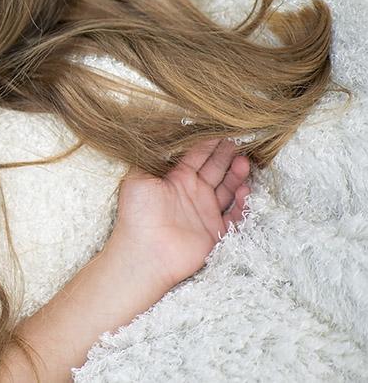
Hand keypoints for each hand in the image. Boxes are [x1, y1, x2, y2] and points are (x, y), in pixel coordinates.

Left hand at [108, 138, 252, 291]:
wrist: (145, 252)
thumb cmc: (137, 214)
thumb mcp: (137, 177)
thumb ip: (152, 158)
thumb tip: (162, 136)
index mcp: (174, 178)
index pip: (196, 156)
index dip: (209, 143)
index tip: (223, 130)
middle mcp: (191, 192)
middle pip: (215, 169)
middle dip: (227, 155)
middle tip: (240, 141)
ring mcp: (204, 211)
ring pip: (227, 189)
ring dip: (237, 176)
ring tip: (244, 163)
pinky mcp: (215, 231)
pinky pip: (234, 216)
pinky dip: (241, 205)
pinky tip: (243, 192)